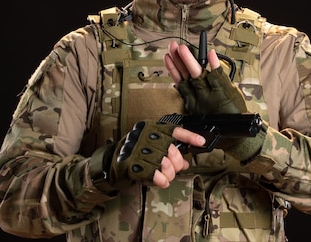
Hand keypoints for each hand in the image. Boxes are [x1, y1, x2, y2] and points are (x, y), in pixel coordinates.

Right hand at [91, 121, 205, 191]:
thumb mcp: (152, 149)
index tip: (202, 142)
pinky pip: (153, 173)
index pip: (174, 130)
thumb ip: (169, 153)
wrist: (109, 163)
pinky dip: (160, 180)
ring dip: (169, 174)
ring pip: (163, 163)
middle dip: (176, 163)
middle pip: (171, 150)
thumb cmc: (134, 154)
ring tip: (167, 178)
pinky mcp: (131, 164)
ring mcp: (137, 149)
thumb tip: (185, 162)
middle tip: (174, 170)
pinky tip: (162, 182)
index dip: (189, 136)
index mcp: (151, 128)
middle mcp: (144, 135)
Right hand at [164, 41, 264, 161]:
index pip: (181, 81)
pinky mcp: (223, 93)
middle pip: (187, 75)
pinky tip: (210, 54)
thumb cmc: (222, 129)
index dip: (174, 68)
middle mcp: (200, 96)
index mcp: (194, 101)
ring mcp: (211, 94)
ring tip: (182, 49)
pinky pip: (219, 77)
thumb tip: (189, 90)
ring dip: (190, 61)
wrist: (237, 139)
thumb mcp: (205, 117)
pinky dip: (215, 65)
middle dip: (180, 60)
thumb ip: (193, 105)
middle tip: (173, 46)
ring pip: (198, 75)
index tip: (168, 56)